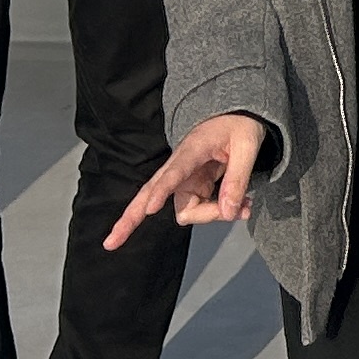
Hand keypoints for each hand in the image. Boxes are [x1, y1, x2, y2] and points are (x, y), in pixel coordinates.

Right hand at [105, 114, 269, 246]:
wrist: (235, 115)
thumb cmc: (239, 124)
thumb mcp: (248, 145)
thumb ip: (238, 179)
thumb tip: (229, 213)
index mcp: (192, 150)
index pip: (174, 173)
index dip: (162, 191)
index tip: (151, 208)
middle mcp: (181, 168)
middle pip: (150, 196)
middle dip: (130, 219)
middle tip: (110, 242)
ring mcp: (185, 180)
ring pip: (187, 211)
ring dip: (211, 215)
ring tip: (246, 206)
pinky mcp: (193, 188)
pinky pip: (199, 210)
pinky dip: (217, 213)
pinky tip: (240, 207)